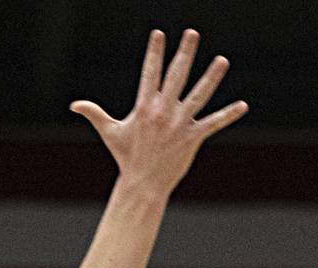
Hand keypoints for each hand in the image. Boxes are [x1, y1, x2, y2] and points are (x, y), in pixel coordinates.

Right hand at [70, 29, 247, 195]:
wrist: (143, 184)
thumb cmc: (126, 157)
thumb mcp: (110, 132)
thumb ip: (94, 114)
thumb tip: (74, 105)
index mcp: (145, 106)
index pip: (150, 72)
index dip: (154, 52)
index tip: (159, 34)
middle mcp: (164, 111)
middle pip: (176, 75)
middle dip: (185, 53)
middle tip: (192, 33)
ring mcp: (180, 124)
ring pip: (199, 95)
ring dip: (212, 77)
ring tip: (222, 60)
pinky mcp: (193, 137)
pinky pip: (213, 123)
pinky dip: (228, 115)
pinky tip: (242, 105)